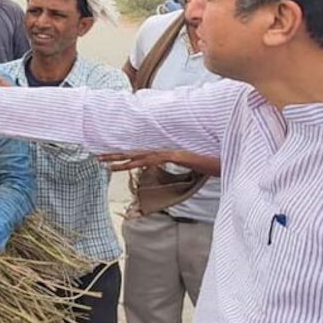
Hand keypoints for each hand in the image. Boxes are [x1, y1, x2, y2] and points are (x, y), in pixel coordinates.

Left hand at [97, 148, 219, 175]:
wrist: (226, 159)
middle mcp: (163, 152)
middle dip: (114, 155)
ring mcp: (168, 152)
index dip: (123, 157)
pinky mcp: (174, 156)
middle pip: (134, 153)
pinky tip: (126, 164)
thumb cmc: (212, 164)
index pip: (139, 156)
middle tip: (96, 157)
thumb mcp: (194, 170)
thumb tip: (179, 168)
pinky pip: (152, 159)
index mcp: (165, 154)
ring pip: (138, 156)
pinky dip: (138, 162)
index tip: (108, 159)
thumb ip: (184, 169)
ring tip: (102, 162)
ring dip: (119, 159)